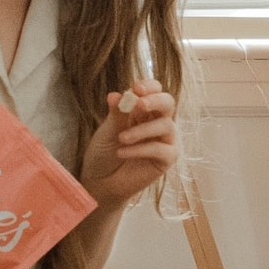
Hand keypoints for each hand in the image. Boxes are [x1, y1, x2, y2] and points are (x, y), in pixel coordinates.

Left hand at [80, 77, 178, 209]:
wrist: (100, 182)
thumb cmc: (104, 153)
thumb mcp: (107, 130)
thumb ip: (116, 114)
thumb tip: (116, 94)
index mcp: (143, 110)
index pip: (155, 91)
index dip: (149, 86)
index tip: (136, 88)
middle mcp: (157, 122)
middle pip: (168, 103)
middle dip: (155, 100)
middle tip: (139, 104)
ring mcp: (163, 140)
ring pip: (167, 125)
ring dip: (143, 130)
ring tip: (122, 138)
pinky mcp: (166, 159)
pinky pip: (161, 149)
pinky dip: (141, 149)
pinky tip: (122, 152)